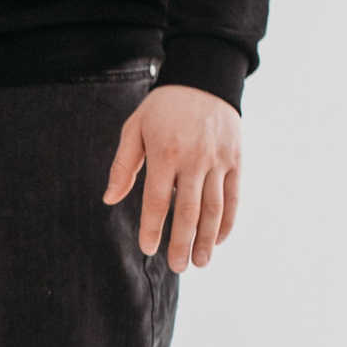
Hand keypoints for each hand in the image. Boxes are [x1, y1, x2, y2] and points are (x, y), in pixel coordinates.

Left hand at [104, 84, 242, 272]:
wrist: (204, 79)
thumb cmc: (163, 108)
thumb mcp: (135, 128)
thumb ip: (123, 165)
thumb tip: (110, 199)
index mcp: (165, 153)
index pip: (157, 199)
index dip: (152, 227)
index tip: (148, 249)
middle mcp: (194, 159)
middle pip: (188, 210)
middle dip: (181, 242)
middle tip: (177, 267)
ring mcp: (218, 160)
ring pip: (213, 207)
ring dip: (206, 239)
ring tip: (199, 262)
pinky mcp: (236, 159)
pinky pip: (233, 196)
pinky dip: (227, 220)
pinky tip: (218, 239)